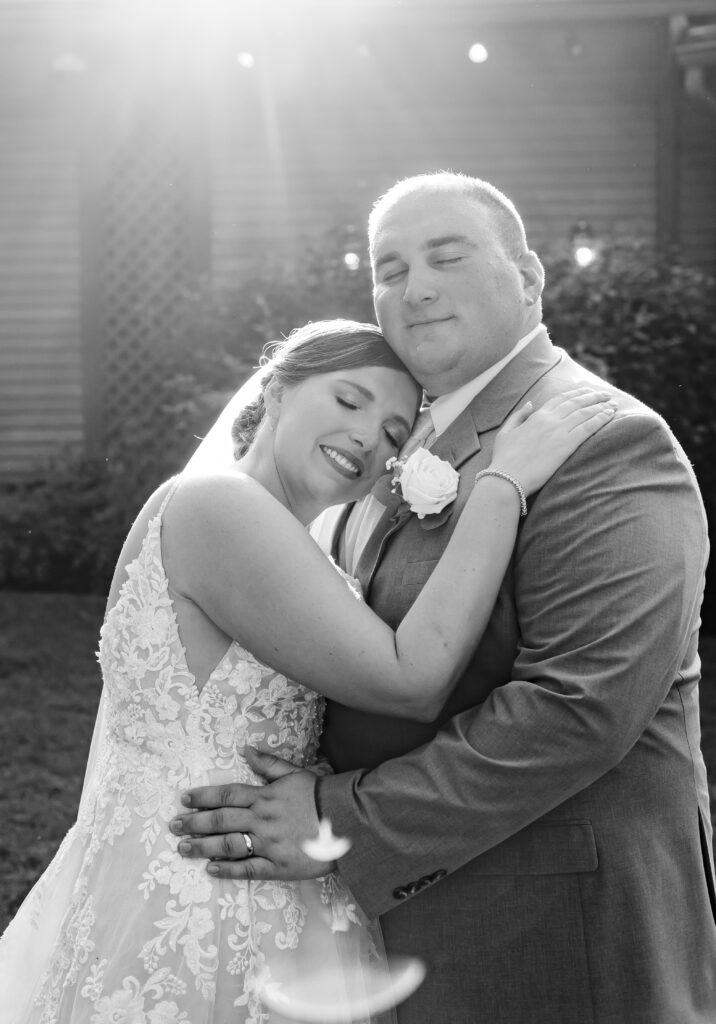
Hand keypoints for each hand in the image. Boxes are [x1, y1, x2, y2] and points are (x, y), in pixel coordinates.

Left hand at [169, 748, 331, 879]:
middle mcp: (262, 819)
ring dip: (203, 847)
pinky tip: (210, 869)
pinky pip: (249, 869)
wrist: (348, 821)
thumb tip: (245, 749)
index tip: (184, 799)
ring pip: (229, 845)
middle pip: (221, 820)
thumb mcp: (295, 772)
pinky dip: (228, 869)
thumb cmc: (321, 795)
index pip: (227, 795)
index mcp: (265, 795)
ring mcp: (270, 844)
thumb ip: (268, 763)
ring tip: (183, 848)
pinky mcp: (279, 866)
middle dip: (194, 823)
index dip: (203, 797)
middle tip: (173, 826)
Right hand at [491, 386, 616, 494]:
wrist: (507, 478)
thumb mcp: (506, 432)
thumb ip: (518, 416)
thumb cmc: (504, 459)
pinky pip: (588, 428)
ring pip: (585, 413)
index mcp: (536, 416)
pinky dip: (600, 419)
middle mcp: (549, 420)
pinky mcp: (566, 446)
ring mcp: (558, 432)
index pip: (561, 399)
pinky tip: (610, 415)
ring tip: (613, 404)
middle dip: (594, 397)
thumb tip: (531, 403)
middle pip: (577, 403)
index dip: (576, 393)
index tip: (587, 391)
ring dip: (601, 406)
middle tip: (606, 395)